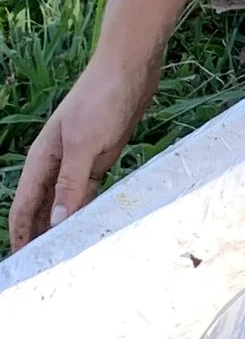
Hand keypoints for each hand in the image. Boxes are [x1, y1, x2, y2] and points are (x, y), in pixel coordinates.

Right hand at [10, 47, 161, 249]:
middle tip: (45, 270)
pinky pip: (89, 192)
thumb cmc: (102, 100)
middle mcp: (55, 164)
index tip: (23, 264)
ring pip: (65, 204)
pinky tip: (92, 227)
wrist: (130, 68)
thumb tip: (57, 223)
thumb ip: (71, 183)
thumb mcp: (85, 144)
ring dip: (63, 227)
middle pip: (41, 209)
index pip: (23, 207)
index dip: (20, 236)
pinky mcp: (100, 158)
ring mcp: (78, 161)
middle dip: (38, 237)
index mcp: (41, 160)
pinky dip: (87, 210)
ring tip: (67, 257)